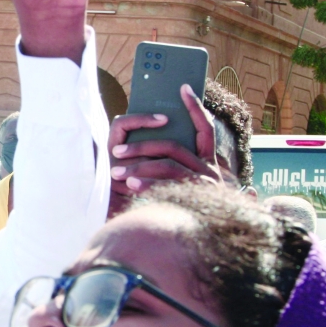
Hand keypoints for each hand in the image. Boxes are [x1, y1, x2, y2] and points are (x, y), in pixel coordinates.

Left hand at [107, 85, 221, 215]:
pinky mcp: (194, 201)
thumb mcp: (178, 179)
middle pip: (172, 147)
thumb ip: (169, 158)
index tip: (182, 87)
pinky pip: (167, 187)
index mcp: (206, 161)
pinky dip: (146, 184)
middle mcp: (209, 170)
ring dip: (138, 166)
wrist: (192, 238)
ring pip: (167, 165)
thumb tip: (154, 131)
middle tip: (116, 151)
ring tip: (116, 171)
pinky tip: (130, 185)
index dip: (196, 107)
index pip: (205, 128)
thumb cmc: (179, 204)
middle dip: (141, 146)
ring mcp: (204, 186)